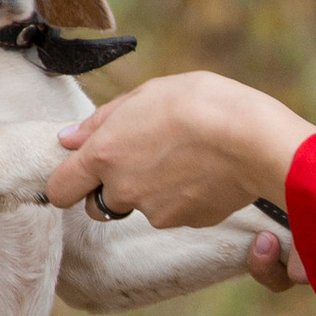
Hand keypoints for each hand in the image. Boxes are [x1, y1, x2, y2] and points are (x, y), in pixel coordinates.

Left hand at [49, 72, 312, 266]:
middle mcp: (123, 190)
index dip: (66, 183)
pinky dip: (185, 196)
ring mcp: (155, 212)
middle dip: (114, 187)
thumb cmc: (201, 104)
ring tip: (187, 156)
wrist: (255, 140)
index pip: (59, 190)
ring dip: (154, 188)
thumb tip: (68, 140)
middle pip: (100, 203)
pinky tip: (207, 171)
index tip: (80, 174)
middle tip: (145, 158)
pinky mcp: (187, 222)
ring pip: (142, 206)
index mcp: (104, 155)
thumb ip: (102, 120)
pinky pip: (176, 211)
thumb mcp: (148, 93)